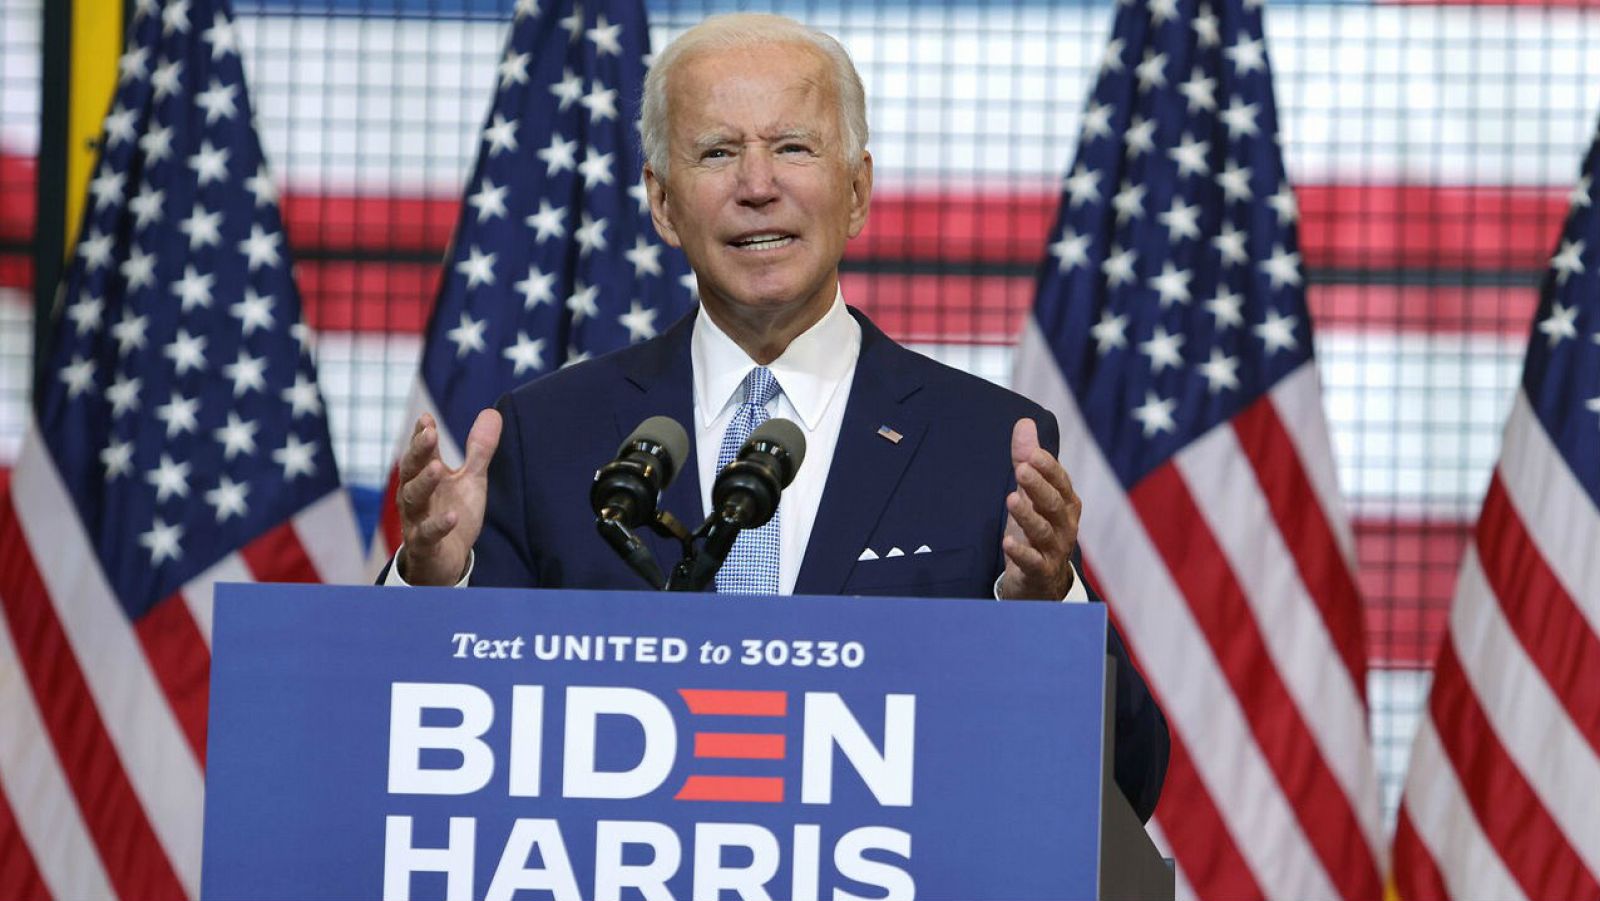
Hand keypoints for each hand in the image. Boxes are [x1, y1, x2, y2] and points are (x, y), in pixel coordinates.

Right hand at [396, 409, 501, 585]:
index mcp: (425, 476)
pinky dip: (438, 525)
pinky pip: (427, 534)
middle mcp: (415, 495)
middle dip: (419, 451)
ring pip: (413, 499)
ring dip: (424, 482)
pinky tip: (452, 516)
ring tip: (437, 467)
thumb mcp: (471, 479)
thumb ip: (478, 450)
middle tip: (430, 433)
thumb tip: (492, 412)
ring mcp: (416, 520)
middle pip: (411, 470)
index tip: (427, 417)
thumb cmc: (454, 512)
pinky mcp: (424, 545)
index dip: (422, 435)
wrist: (446, 560)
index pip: (421, 452)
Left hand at [999, 418, 1081, 599]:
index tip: (1032, 454)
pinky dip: (1021, 552)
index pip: (1060, 481)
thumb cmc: (1037, 529)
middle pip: (1053, 503)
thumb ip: (1027, 459)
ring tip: (1011, 499)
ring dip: (1028, 515)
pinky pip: (1033, 561)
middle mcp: (1064, 525)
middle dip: (1039, 486)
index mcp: (1065, 503)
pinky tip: (1007, 543)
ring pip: (1043, 531)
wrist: (1044, 582)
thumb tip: (1024, 422)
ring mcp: (1054, 549)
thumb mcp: (1032, 494)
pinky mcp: (1040, 571)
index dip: (1048, 468)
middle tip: (1022, 470)